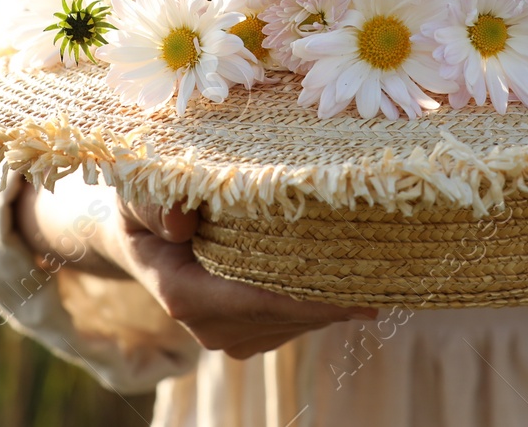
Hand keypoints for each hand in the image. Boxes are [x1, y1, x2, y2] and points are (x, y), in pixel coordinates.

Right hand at [109, 196, 373, 357]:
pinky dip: (327, 300)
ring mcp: (231, 336)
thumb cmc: (143, 202)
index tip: (351, 288)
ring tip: (384, 272)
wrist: (138, 235)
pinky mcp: (251, 334)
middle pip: (284, 314)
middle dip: (333, 296)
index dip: (301, 296)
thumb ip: (155, 202)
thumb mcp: (138, 190)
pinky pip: (297, 320)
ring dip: (337, 299)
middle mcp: (210, 327)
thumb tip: (181, 220)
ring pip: (297, 321)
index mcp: (184, 293)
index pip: (251, 300)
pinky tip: (360, 278)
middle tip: (388, 272)